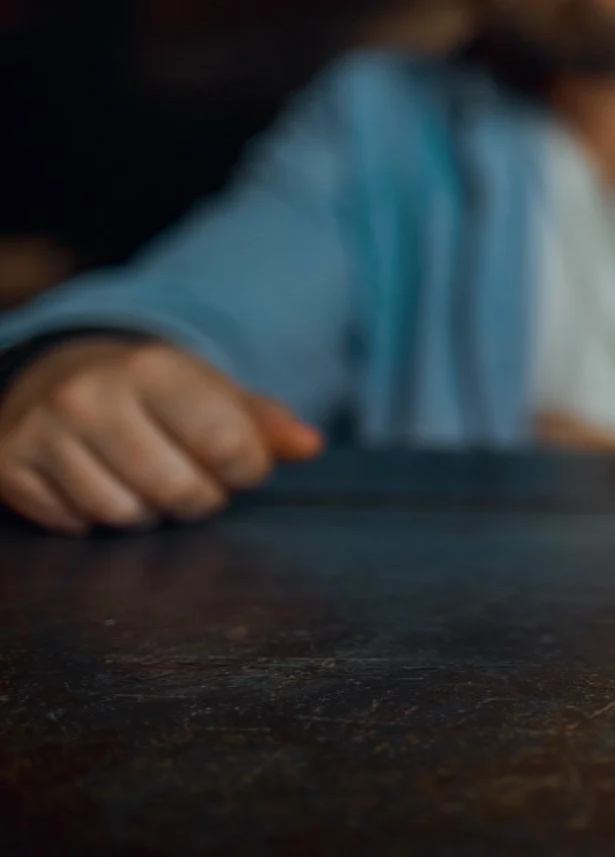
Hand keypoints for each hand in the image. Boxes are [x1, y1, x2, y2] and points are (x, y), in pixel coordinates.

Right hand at [0, 340, 323, 535]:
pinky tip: (101, 483)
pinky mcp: (9, 465)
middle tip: (195, 481)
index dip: (246, 469)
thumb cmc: (156, 393)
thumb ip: (265, 420)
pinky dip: (96, 517)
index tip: (239, 464)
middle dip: (200, 498)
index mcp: (153, 367)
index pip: (226, 443)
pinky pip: (73, 524)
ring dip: (148, 512)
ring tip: (148, 481)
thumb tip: (309, 445)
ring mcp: (43, 430)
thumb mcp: (213, 391)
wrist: (59, 372)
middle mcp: (90, 394)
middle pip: (176, 489)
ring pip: (123, 514)